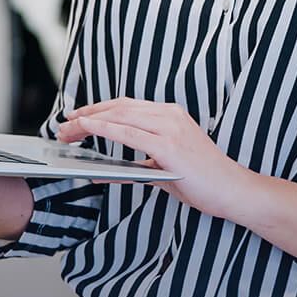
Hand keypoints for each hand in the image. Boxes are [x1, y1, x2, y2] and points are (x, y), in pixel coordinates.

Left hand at [58, 98, 251, 220]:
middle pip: (118, 106)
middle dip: (87, 115)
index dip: (98, 109)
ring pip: (120, 115)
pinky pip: (129, 133)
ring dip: (89, 121)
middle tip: (64, 126)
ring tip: (68, 131)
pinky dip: (105, 128)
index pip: (126, 106)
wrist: (233, 190)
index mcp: (171, 115)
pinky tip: (88, 128)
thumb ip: (140, 165)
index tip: (77, 118)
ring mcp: (170, 128)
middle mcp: (170, 115)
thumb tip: (111, 172)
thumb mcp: (166, 167)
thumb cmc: (204, 181)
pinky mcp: (169, 145)